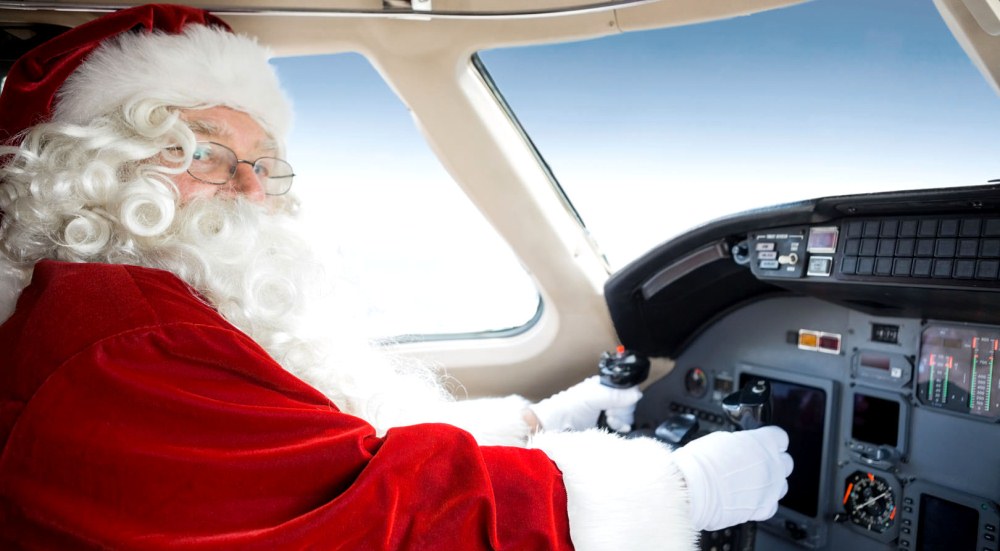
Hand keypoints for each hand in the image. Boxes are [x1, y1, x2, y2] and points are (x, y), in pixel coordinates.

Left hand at [528, 376, 641, 431]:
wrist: (553, 429)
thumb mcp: (592, 397)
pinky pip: (623, 430)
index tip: (615, 405)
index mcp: (605, 387)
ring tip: (607, 422)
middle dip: (622, 411)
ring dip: (621, 421)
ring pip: (628, 418)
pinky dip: (620, 430)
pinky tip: (612, 429)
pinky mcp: (607, 431)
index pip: (628, 389)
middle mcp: (608, 400)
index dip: (626, 398)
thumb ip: (614, 395)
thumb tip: (636, 394)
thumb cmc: (567, 408)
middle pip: (630, 405)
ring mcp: (608, 416)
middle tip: (608, 414)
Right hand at [670, 426, 793, 530]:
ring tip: (750, 484)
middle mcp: (773, 465)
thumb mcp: (720, 439)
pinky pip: (771, 506)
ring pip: (781, 485)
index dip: (768, 440)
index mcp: (764, 442)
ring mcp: (771, 488)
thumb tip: (739, 447)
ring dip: (769, 484)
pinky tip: (747, 499)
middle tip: (755, 464)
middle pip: (785, 462)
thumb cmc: (702, 463)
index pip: (779, 438)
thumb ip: (739, 444)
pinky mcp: (763, 509)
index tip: (761, 443)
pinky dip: (762, 503)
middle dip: (772, 462)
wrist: (694, 489)